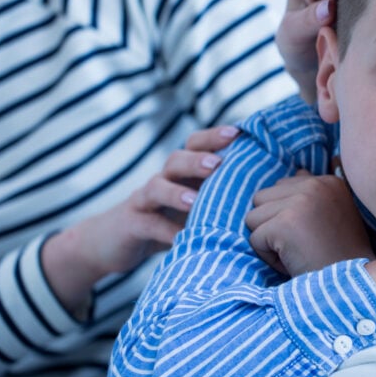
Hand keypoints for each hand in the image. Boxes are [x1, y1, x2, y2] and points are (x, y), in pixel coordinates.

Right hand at [41, 125, 239, 314]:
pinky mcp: (131, 224)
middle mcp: (161, 180)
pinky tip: (181, 240)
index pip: (195, 145)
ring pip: (156, 187)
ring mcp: (142, 201)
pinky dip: (165, 232)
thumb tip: (264, 192)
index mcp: (179, 173)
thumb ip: (216, 195)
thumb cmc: (163, 221)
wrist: (111, 243)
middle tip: (217, 165)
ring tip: (195, 202)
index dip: (213, 137)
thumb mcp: (190, 206)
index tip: (238, 134)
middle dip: (196, 159)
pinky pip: (147, 225)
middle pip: (176, 160)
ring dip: (176, 193)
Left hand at [246, 170, 372, 276]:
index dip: (289, 217)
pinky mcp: (285, 223)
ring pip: (253, 217)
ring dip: (269, 240)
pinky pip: (254, 239)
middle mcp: (315, 185)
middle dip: (273, 225)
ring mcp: (301, 202)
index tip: (315, 234)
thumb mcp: (333, 215)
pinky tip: (294, 261)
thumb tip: (299, 170)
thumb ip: (313, 193)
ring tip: (298, 252)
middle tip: (304, 245)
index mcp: (328, 181)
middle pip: (261, 198)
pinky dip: (269, 257)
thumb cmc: (338, 258)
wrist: (351, 288)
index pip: (281, 187)